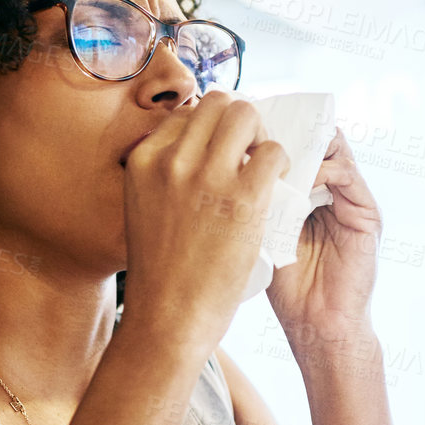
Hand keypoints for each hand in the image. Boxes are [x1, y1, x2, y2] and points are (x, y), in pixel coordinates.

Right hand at [121, 92, 289, 356]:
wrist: (167, 321)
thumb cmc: (161, 276)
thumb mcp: (144, 211)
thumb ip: (164, 177)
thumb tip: (194, 152)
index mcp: (143, 160)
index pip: (187, 113)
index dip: (212, 129)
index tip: (225, 153)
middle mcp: (171, 160)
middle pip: (219, 103)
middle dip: (240, 122)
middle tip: (250, 155)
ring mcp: (206, 176)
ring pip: (247, 115)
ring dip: (262, 137)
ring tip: (264, 170)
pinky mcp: (243, 198)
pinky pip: (274, 153)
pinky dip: (280, 164)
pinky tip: (276, 188)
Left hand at [265, 127, 383, 349]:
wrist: (317, 326)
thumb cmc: (285, 287)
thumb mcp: (264, 231)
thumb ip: (259, 197)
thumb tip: (230, 158)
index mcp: (311, 195)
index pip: (297, 146)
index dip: (273, 132)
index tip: (244, 125)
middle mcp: (335, 193)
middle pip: (318, 140)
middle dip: (290, 130)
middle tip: (261, 126)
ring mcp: (354, 202)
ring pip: (335, 150)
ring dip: (305, 144)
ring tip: (276, 146)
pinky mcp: (368, 215)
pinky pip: (347, 176)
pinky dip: (321, 169)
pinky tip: (295, 176)